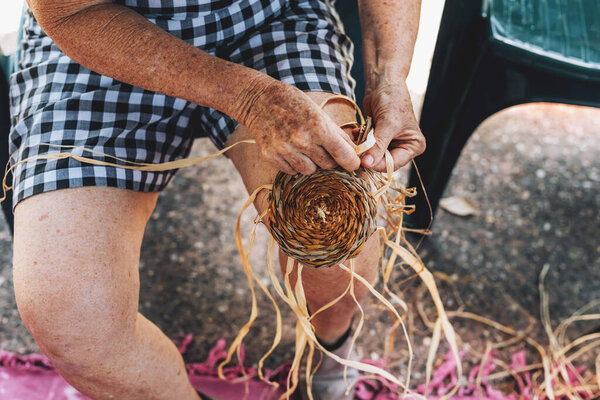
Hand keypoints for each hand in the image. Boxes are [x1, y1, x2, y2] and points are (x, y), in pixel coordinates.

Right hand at [235, 79, 360, 174]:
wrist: (259, 100)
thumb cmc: (293, 103)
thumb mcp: (319, 112)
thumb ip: (337, 134)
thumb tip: (355, 152)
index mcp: (318, 126)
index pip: (344, 155)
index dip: (352, 162)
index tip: (353, 164)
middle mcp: (301, 141)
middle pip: (328, 165)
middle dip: (330, 159)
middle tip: (324, 148)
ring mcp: (285, 150)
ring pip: (310, 171)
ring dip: (312, 163)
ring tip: (304, 147)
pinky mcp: (271, 157)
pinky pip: (292, 171)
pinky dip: (295, 164)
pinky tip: (290, 149)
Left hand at [360, 79, 425, 170]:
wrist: (383, 82)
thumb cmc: (392, 99)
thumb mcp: (387, 124)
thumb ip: (378, 145)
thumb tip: (367, 164)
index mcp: (413, 146)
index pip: (393, 164)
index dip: (377, 164)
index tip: (362, 162)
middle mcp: (403, 147)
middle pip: (382, 161)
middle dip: (368, 156)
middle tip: (355, 151)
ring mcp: (389, 143)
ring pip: (371, 155)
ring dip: (362, 148)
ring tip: (357, 136)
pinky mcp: (377, 138)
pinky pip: (366, 147)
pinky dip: (359, 141)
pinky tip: (356, 131)